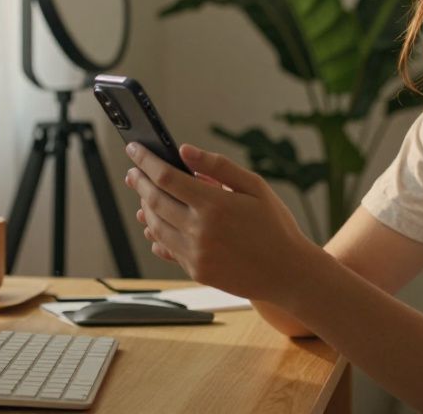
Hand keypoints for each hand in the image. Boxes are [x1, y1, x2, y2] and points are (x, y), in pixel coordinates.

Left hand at [125, 142, 316, 303]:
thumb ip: (218, 166)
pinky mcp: (196, 270)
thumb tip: (184, 150)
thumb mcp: (255, 187)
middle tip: (133, 172)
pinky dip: (155, 233)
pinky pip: (166, 248)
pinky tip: (154, 224)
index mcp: (214, 204)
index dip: (146, 161)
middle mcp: (200, 230)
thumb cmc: (275, 225)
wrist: (288, 273)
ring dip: (145, 207)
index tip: (134, 148)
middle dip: (140, 182)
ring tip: (144, 194)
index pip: (166, 177)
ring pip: (156, 226)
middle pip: (155, 200)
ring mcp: (195, 253)